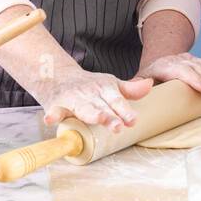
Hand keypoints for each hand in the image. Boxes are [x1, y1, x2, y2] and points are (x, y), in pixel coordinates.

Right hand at [33, 65, 154, 132]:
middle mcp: (90, 93)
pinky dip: (52, 115)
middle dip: (109, 116)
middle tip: (118, 126)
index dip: (125, 110)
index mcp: (104, 87)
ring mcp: (73, 98)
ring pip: (83, 108)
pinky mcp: (57, 105)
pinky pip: (55, 110)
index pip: (116, 100)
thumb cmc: (88, 85)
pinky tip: (50, 119)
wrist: (56, 74)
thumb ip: (129, 90)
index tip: (133, 121)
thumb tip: (150, 85)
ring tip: (98, 119)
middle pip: (101, 106)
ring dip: (90, 114)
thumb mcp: (109, 85)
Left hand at [136, 53, 200, 96]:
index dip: (194, 79)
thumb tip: (134, 90)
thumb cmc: (148, 79)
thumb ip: (135, 86)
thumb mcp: (139, 80)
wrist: (157, 64)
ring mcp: (189, 59)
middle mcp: (178, 60)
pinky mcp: (198, 61)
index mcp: (163, 65)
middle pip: (196, 68)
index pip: (180, 70)